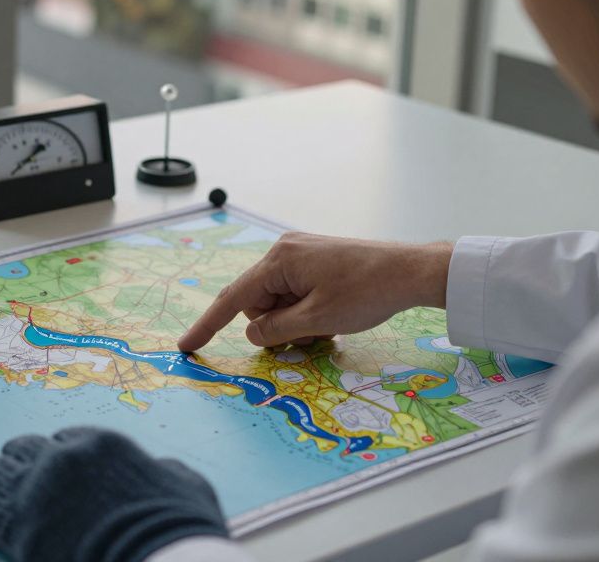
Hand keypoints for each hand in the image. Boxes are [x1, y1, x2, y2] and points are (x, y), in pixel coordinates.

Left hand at [0, 427, 228, 561]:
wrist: (160, 561)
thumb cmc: (181, 529)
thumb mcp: (187, 486)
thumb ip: (165, 472)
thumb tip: (161, 471)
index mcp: (102, 444)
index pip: (66, 439)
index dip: (58, 453)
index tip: (51, 461)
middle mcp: (64, 459)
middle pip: (25, 450)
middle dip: (16, 458)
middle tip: (4, 466)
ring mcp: (37, 491)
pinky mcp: (18, 528)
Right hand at [178, 233, 452, 351]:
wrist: (412, 271)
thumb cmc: (367, 292)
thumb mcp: (317, 319)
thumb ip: (276, 330)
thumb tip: (252, 333)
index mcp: (280, 260)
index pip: (233, 298)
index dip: (208, 325)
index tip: (186, 346)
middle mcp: (285, 251)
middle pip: (259, 303)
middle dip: (278, 326)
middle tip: (313, 334)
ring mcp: (302, 255)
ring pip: (279, 303)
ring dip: (296, 322)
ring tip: (329, 326)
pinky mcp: (317, 262)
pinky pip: (297, 294)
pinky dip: (308, 312)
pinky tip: (334, 316)